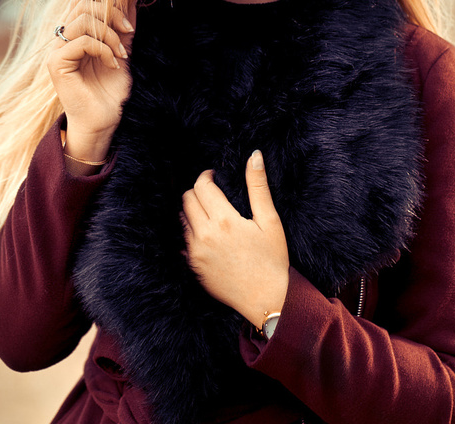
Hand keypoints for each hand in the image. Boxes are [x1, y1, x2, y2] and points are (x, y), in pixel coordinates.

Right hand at [46, 0, 135, 162]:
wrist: (103, 121)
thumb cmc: (110, 91)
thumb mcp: (122, 53)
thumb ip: (122, 29)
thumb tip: (132, 1)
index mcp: (75, 34)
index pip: (81, 1)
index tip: (127, 20)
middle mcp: (62, 39)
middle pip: (82, 5)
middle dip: (112, 14)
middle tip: (129, 33)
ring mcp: (57, 50)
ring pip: (83, 20)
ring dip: (110, 35)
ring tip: (122, 55)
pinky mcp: (57, 63)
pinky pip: (82, 41)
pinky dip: (103, 50)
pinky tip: (113, 65)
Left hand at [181, 150, 289, 326]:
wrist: (265, 300)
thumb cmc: (272, 260)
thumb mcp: (270, 221)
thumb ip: (258, 186)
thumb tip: (254, 155)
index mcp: (224, 220)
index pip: (202, 186)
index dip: (207, 176)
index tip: (215, 177)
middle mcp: (205, 235)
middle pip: (187, 199)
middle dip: (198, 191)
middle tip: (214, 194)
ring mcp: (195, 252)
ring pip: (182, 218)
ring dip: (192, 211)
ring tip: (211, 214)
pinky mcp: (192, 265)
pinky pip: (182, 240)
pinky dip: (191, 232)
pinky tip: (208, 235)